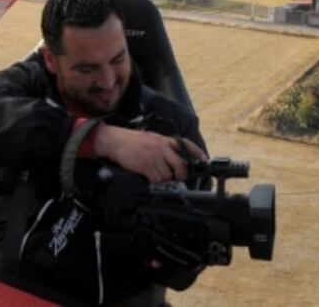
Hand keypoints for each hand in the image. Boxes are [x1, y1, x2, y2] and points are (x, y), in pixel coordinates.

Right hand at [93, 124, 207, 182]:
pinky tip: (148, 176)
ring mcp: (153, 157)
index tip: (204, 160)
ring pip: (167, 175)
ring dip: (163, 178)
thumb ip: (162, 145)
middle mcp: (160, 147)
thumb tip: (173, 157)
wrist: (114, 141)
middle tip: (179, 177)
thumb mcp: (150, 138)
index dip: (196, 152)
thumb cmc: (130, 140)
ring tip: (155, 173)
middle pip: (180, 164)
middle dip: (181, 174)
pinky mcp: (145, 166)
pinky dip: (153, 180)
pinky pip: (156, 179)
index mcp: (163, 139)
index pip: (185, 144)